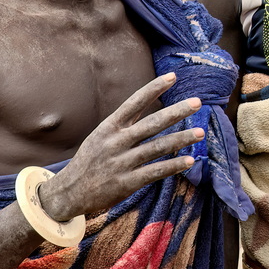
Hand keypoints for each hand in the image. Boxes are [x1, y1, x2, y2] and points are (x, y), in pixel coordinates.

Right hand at [39, 73, 204, 221]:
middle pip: (152, 123)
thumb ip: (124, 124)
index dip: (154, 88)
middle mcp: (116, 142)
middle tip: (197, 103)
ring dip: (181, 139)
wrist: (68, 191)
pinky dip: (172, 166)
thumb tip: (150, 109)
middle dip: (176, 112)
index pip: (135, 102)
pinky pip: (154, 172)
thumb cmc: (90, 160)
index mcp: (110, 127)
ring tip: (200, 132)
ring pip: (157, 147)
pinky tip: (189, 161)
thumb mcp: (101, 135)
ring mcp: (121, 162)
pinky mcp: (126, 183)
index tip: (173, 77)